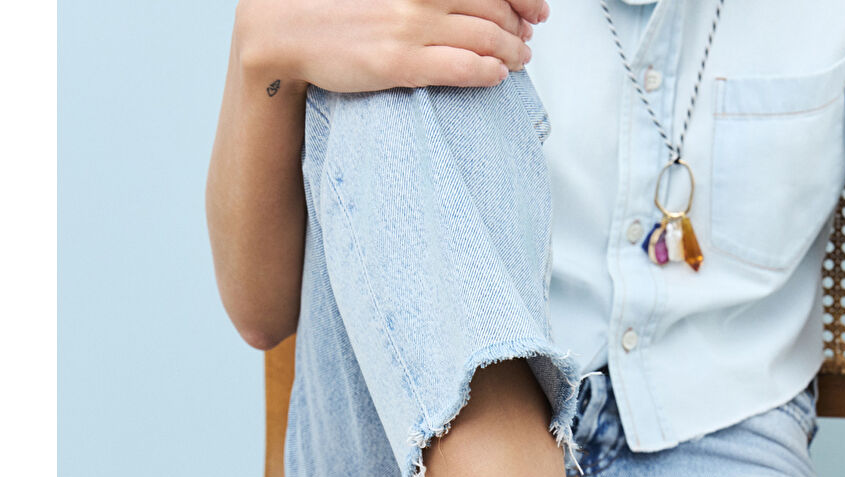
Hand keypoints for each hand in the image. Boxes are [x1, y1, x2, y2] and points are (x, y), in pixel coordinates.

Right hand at [235, 0, 549, 93]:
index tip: (536, 10)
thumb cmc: (332, 8)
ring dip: (511, 52)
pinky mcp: (400, 62)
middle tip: (526, 42)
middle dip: (518, 27)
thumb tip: (453, 1)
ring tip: (517, 62)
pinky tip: (497, 77)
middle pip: (492, 8)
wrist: (284, 30)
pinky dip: (489, 72)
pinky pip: (463, 67)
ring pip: (485, 38)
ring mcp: (411, 26)